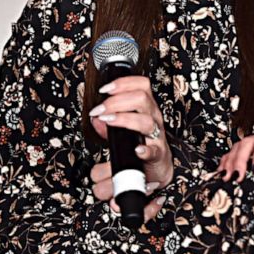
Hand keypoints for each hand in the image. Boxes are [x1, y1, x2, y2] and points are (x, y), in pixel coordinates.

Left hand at [88, 76, 172, 221]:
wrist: (156, 170)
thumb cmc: (141, 145)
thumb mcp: (124, 131)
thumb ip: (108, 125)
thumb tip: (95, 118)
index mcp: (147, 109)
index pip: (141, 86)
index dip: (124, 83)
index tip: (105, 89)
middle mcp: (153, 119)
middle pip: (142, 99)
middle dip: (117, 101)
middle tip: (100, 110)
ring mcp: (157, 136)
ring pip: (146, 121)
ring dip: (125, 119)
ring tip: (109, 122)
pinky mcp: (158, 155)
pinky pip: (153, 151)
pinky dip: (145, 150)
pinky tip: (138, 150)